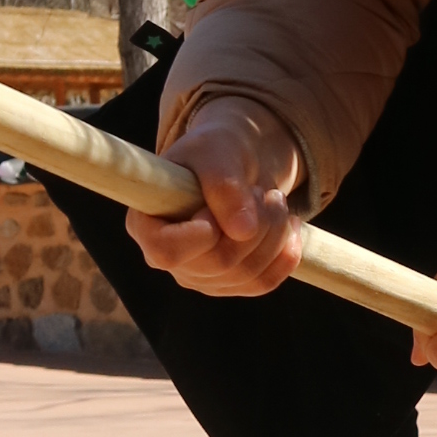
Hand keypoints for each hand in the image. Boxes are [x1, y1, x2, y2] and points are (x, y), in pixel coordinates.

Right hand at [129, 97, 307, 295]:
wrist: (233, 165)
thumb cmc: (213, 152)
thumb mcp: (215, 153)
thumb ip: (223, 185)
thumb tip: (243, 230)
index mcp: (146, 224)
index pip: (166, 251)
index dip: (200, 234)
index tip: (216, 207)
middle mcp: (167, 258)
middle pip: (219, 263)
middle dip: (255, 224)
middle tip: (264, 191)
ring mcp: (198, 276)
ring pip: (247, 274)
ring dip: (275, 233)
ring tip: (275, 199)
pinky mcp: (229, 284)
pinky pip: (264, 282)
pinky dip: (286, 254)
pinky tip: (290, 225)